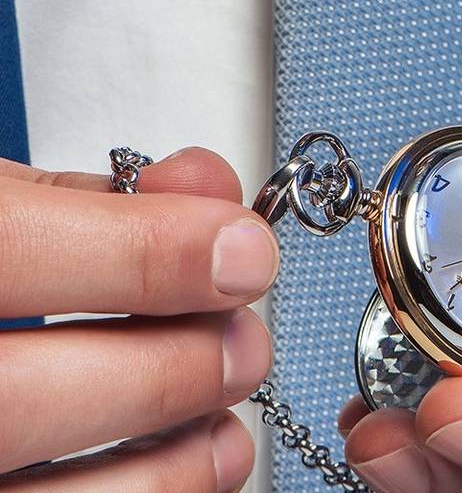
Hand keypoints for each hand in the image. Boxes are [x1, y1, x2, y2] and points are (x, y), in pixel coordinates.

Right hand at [0, 148, 276, 491]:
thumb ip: (90, 203)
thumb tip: (209, 192)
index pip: (14, 252)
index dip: (148, 256)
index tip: (242, 252)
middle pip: (21, 395)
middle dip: (167, 368)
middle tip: (243, 343)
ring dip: (166, 464)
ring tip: (225, 421)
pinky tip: (181, 462)